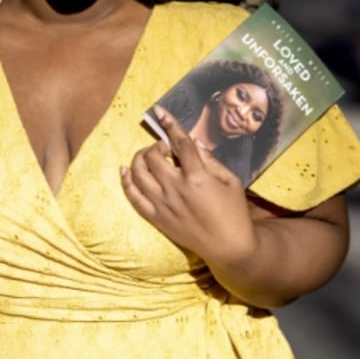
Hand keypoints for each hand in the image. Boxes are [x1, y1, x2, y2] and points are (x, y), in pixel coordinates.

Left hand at [121, 106, 256, 265]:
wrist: (228, 246)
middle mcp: (176, 189)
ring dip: (139, 158)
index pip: (179, 143)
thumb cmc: (234, 212)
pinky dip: (126, 180)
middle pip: (153, 156)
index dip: (170, 124)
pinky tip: (124, 170)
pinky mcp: (156, 218)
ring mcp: (163, 204)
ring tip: (148, 156)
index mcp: (197, 177)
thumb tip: (193, 142)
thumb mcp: (231, 181)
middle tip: (164, 148)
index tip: (160, 112)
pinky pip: (133, 197)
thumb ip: (211, 160)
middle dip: (156, 145)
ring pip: (138, 173)